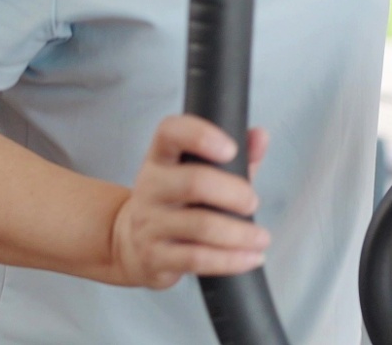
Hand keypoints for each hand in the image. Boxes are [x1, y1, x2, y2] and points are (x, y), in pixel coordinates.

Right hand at [110, 117, 270, 289]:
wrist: (129, 244)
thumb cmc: (177, 202)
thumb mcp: (200, 172)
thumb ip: (236, 155)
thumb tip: (260, 136)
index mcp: (161, 157)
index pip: (170, 132)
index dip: (201, 135)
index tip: (231, 149)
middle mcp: (150, 186)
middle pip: (194, 182)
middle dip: (234, 193)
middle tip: (253, 202)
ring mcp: (149, 224)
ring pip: (200, 226)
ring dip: (239, 233)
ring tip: (262, 237)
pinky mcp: (155, 257)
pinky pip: (196, 259)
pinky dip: (230, 260)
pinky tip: (251, 258)